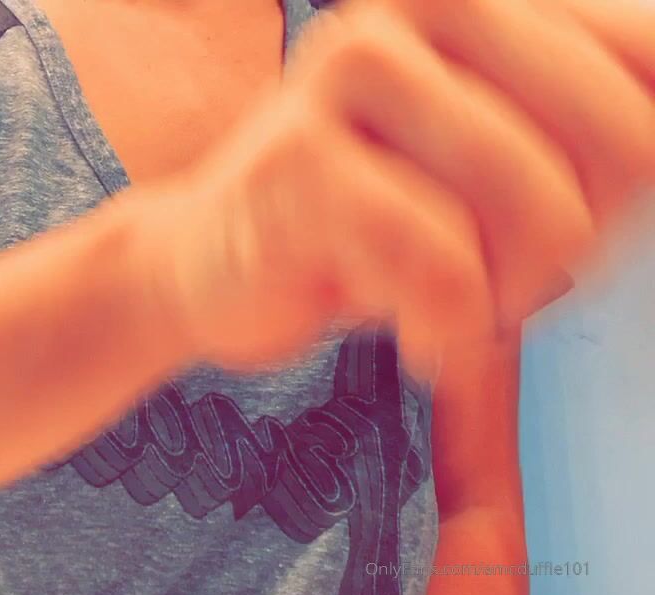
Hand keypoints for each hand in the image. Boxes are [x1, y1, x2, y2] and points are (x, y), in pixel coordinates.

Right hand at [150, 0, 654, 377]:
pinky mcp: (299, 159)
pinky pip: (444, 266)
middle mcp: (420, 4)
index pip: (652, 67)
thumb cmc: (368, 219)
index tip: (581, 227)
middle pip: (626, 150)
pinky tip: (415, 336)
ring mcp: (348, 71)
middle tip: (508, 280)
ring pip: (544, 211)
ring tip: (452, 306)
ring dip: (512, 297)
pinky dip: (448, 330)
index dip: (640, 184)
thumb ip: (601, 136)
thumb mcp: (498, 161)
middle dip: (583, 250)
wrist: (209, 260)